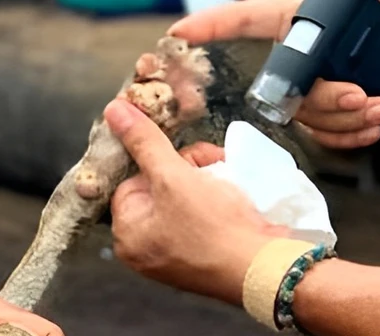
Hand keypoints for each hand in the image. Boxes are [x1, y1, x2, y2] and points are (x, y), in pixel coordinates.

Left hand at [106, 100, 284, 304]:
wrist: (266, 268)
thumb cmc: (213, 229)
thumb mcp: (173, 176)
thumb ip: (144, 142)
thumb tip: (114, 111)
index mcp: (128, 236)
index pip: (131, 180)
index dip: (156, 161)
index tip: (179, 153)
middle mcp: (148, 248)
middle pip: (160, 185)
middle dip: (188, 167)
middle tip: (211, 164)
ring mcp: (178, 252)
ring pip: (185, 194)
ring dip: (207, 176)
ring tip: (228, 175)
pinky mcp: (206, 251)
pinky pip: (204, 212)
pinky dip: (219, 196)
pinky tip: (236, 192)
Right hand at [167, 0, 379, 148]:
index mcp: (293, 19)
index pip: (243, 19)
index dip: (209, 25)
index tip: (178, 33)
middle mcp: (292, 56)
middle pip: (284, 85)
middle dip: (323, 97)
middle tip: (361, 95)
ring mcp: (306, 88)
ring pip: (306, 115)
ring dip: (344, 117)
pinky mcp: (324, 115)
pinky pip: (323, 136)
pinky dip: (349, 136)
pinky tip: (373, 127)